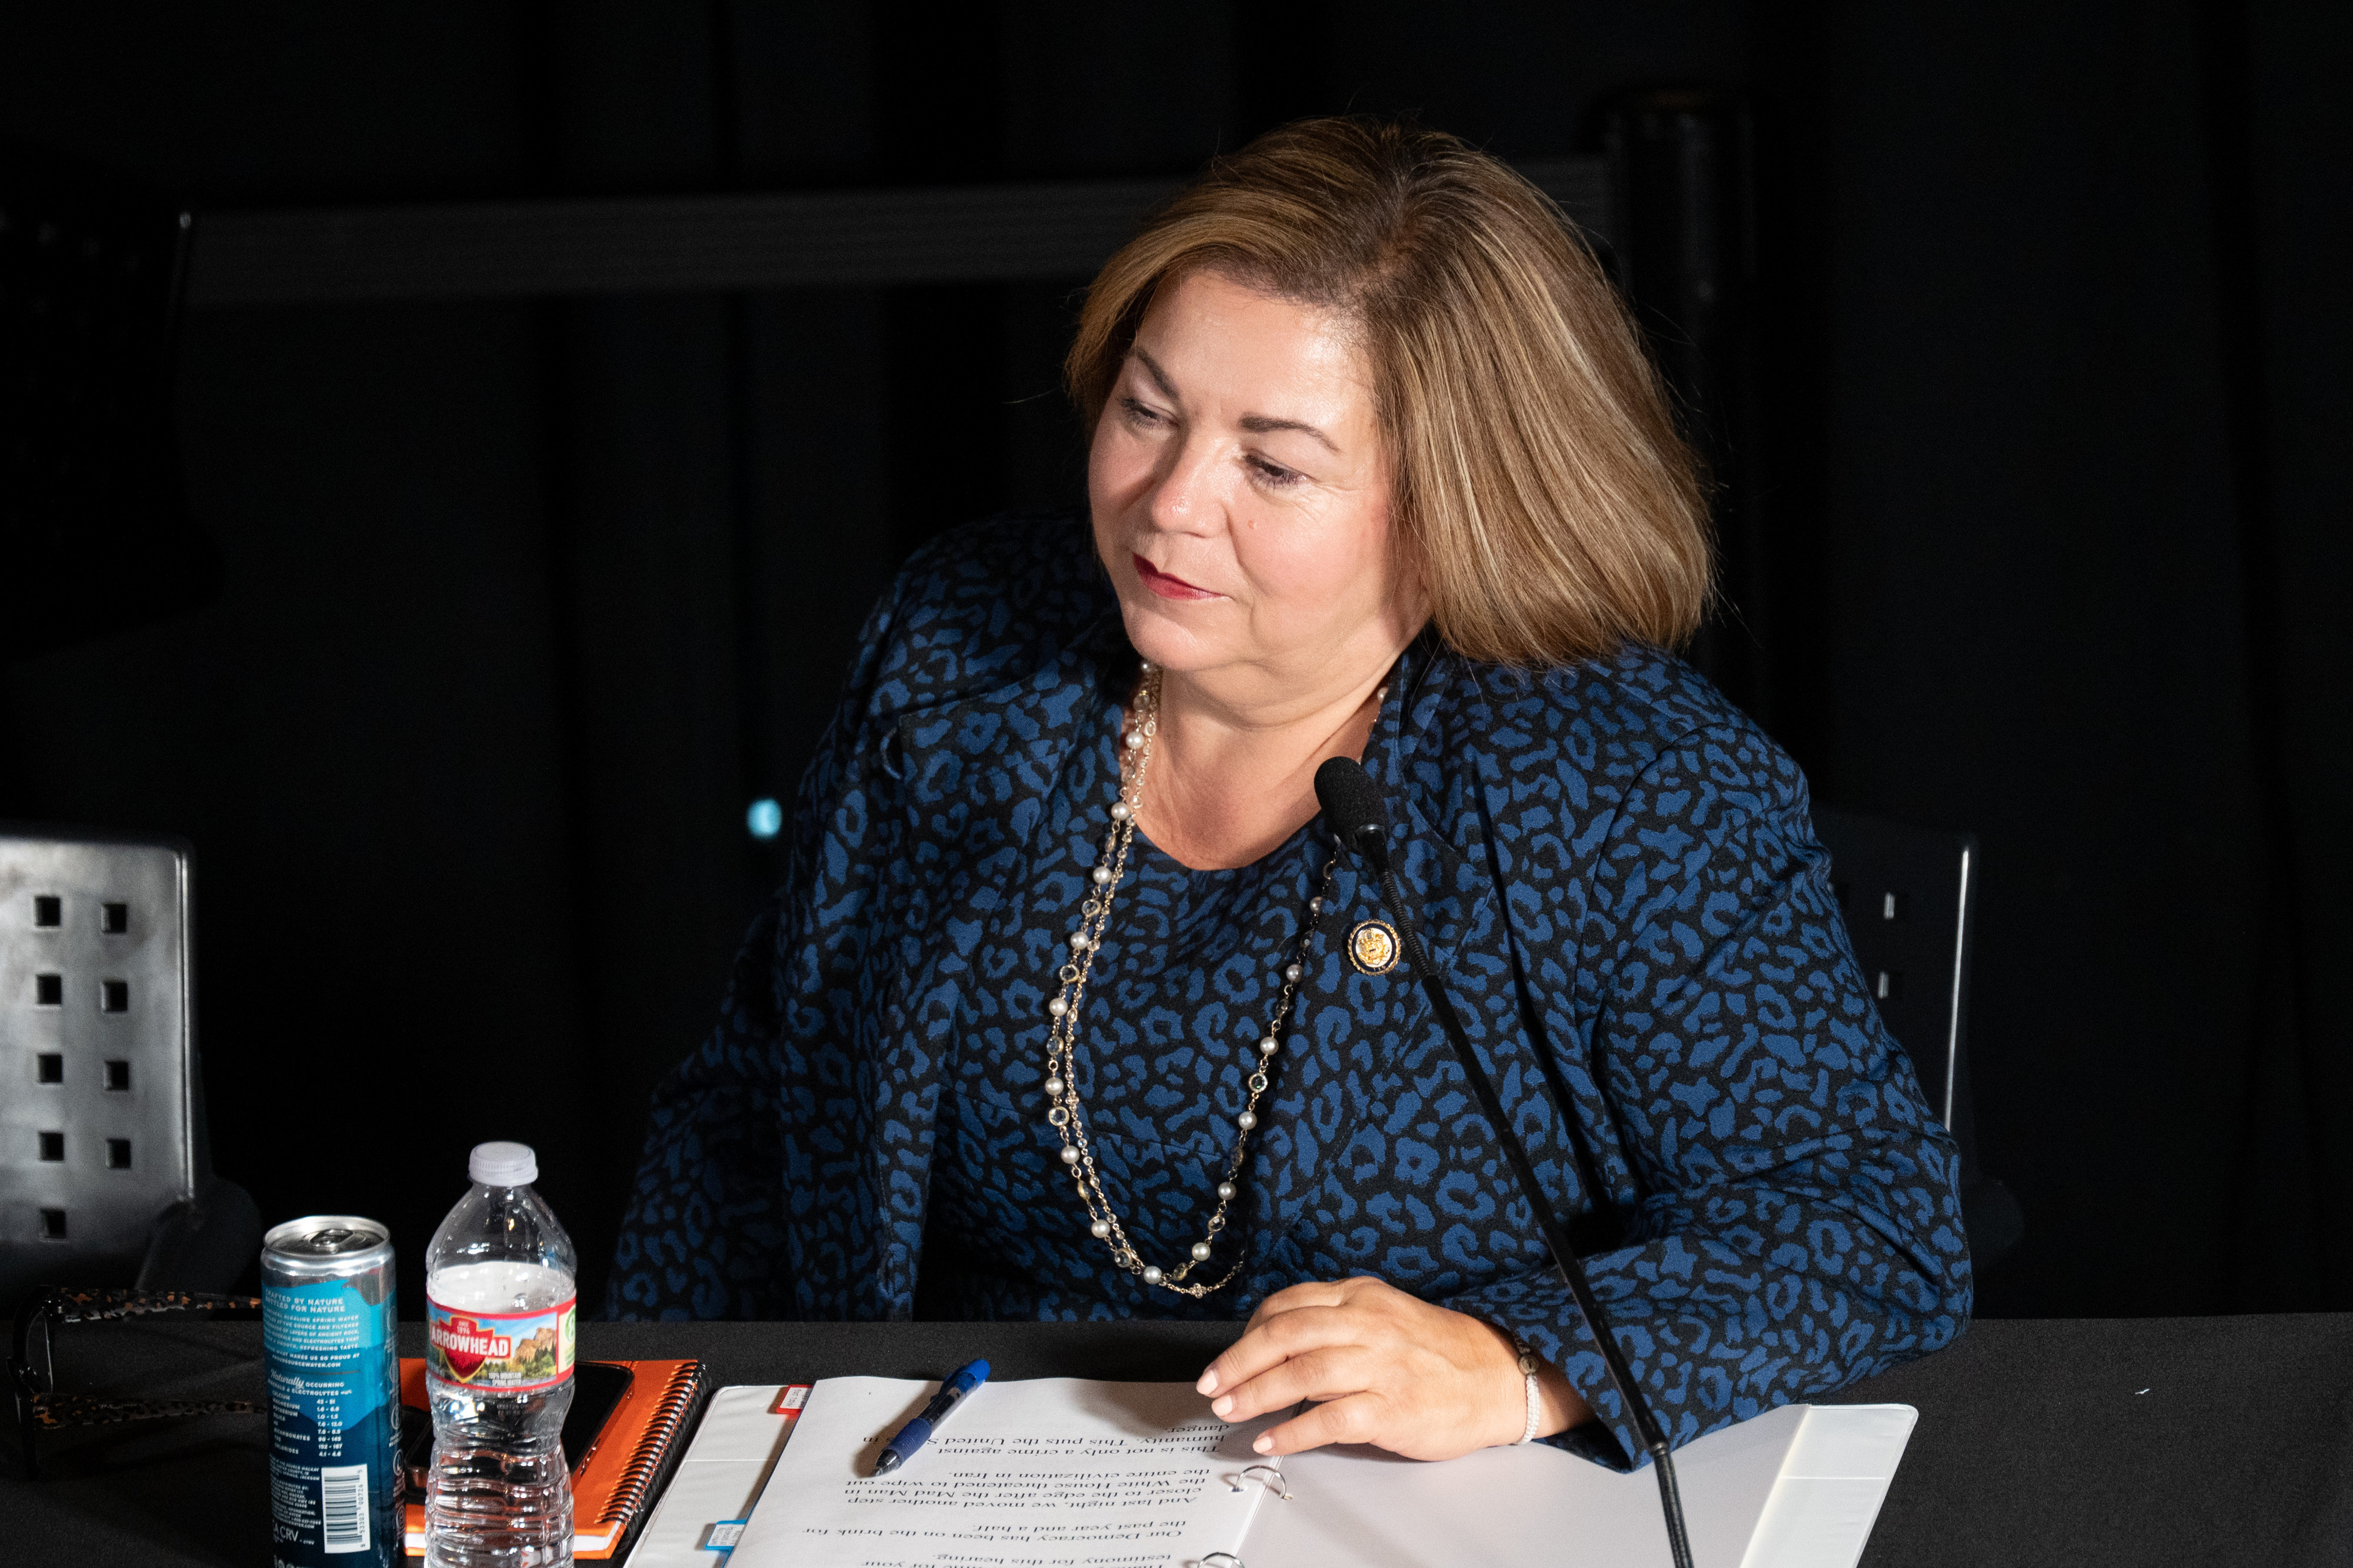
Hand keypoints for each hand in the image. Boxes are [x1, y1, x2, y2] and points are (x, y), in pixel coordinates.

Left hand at [1194, 1275, 1590, 1461]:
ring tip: (1230, 1411)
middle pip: (1286, 1334)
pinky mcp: (1393, 1408)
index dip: (1249, 1330)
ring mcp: (1381, 1365)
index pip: (1289, 1304)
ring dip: (1256, 1393)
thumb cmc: (1437, 1352)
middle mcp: (1368, 1324)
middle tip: (1212, 1386)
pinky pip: (1331, 1419)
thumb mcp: (1384, 1316)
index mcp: (1361, 1297)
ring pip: (1303, 1372)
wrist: (1498, 1377)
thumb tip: (1277, 1344)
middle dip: (1239, 1361)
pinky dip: (1294, 1432)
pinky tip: (1272, 1441)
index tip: (1228, 1355)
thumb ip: (1337, 1321)